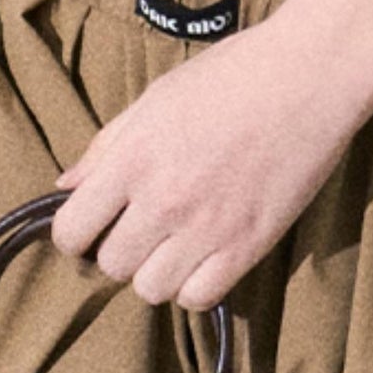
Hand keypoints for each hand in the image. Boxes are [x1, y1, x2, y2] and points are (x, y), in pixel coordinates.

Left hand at [49, 0, 372, 313]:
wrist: (306, 76)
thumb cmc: (230, 74)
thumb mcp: (157, 96)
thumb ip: (108, 144)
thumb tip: (67, 184)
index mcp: (134, 157)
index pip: (72, 230)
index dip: (74, 232)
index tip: (91, 222)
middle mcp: (163, 200)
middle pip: (111, 265)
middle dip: (117, 248)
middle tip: (139, 225)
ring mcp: (206, 229)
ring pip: (150, 290)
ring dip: (155, 269)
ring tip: (172, 240)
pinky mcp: (247, 247)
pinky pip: (199, 298)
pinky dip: (194, 284)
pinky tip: (203, 254)